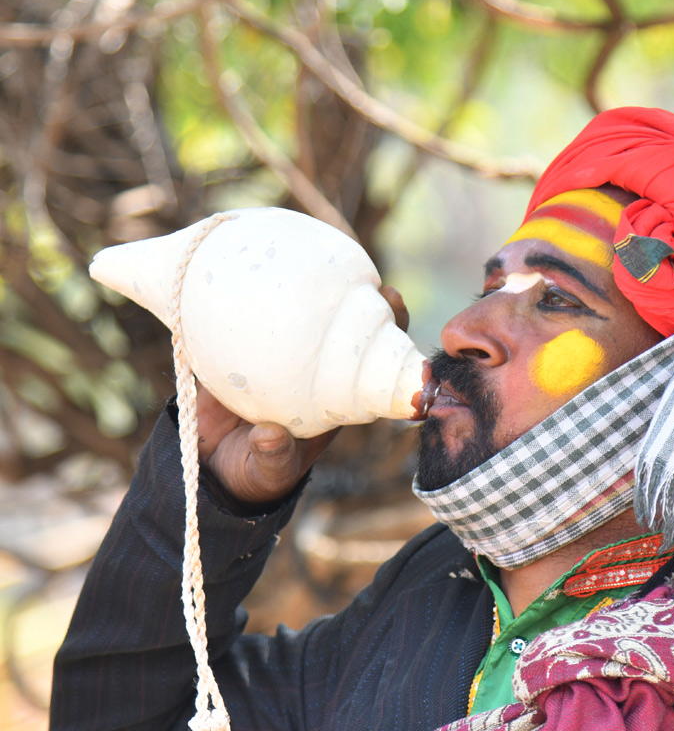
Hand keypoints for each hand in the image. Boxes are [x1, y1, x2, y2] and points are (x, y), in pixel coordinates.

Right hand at [195, 284, 409, 505]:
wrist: (210, 461)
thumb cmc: (250, 470)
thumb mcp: (264, 472)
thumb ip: (271, 459)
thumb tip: (270, 436)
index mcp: (335, 397)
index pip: (374, 366)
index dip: (394, 345)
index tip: (405, 329)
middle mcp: (318, 366)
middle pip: (356, 329)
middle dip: (376, 305)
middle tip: (383, 290)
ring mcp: (288, 350)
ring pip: (316, 311)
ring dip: (331, 286)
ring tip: (342, 259)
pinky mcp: (251, 342)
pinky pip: (263, 310)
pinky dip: (269, 286)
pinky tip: (275, 262)